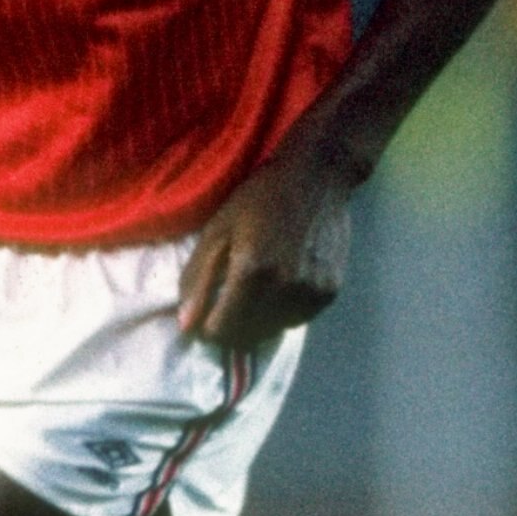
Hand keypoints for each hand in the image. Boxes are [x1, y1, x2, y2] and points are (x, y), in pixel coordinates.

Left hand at [177, 146, 353, 350]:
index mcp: (251, 271)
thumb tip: (186, 326)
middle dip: (231, 328)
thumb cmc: (259, 198)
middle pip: (248, 337)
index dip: (208, 328)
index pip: (222, 331)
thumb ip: (198, 279)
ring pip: (273, 332)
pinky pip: (297, 321)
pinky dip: (282, 313)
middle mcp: (284, 287)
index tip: (206, 314)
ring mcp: (311, 292)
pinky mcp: (330, 292)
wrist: (317, 178)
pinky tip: (280, 285)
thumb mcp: (217, 230)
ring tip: (257, 290)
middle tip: (228, 303)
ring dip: (257, 322)